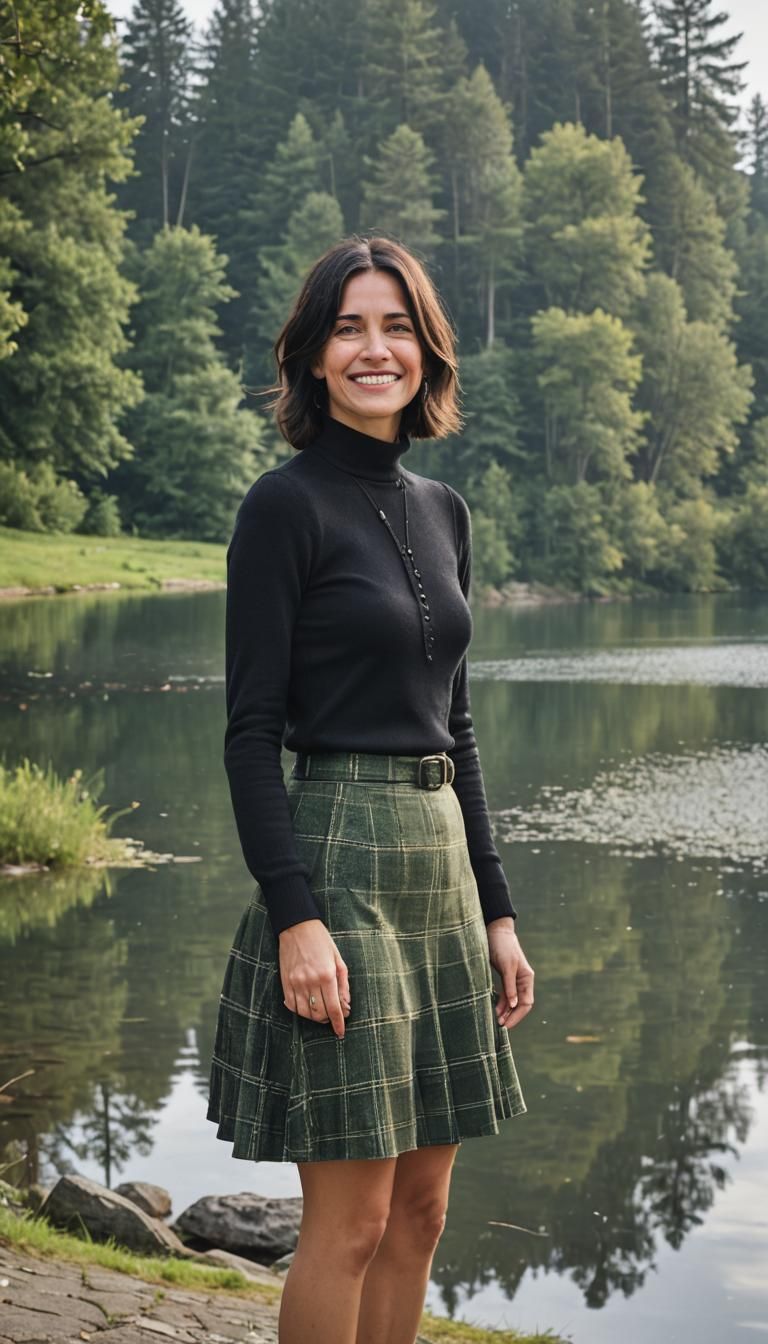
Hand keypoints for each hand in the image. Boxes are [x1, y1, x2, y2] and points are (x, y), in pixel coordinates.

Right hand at [278, 919, 350, 1038]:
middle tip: (333, 1015)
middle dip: (328, 1019)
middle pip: (320, 1013)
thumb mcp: (338, 960)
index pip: (334, 1008)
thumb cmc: (321, 941)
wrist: (297, 927)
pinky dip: (300, 1011)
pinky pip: (292, 1006)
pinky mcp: (285, 982)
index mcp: (327, 975)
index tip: (341, 1033)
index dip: (338, 1023)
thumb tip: (346, 1006)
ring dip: (314, 1017)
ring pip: (305, 1013)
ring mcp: (296, 983)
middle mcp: (310, 981)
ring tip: (320, 1011)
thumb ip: (343, 984)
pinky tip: (307, 1006)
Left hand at [486, 917, 533, 1030]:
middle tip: (500, 1026)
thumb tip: (515, 1005)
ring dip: (505, 1011)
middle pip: (520, 1004)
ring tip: (496, 1021)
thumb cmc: (502, 947)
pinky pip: (505, 994)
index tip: (506, 1025)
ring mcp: (513, 979)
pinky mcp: (504, 977)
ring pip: (512, 1001)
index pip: (526, 1003)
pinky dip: (501, 1003)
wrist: (495, 931)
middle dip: (511, 1016)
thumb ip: (510, 986)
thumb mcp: (506, 966)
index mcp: (527, 978)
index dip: (517, 1016)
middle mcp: (522, 981)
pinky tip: (494, 1010)